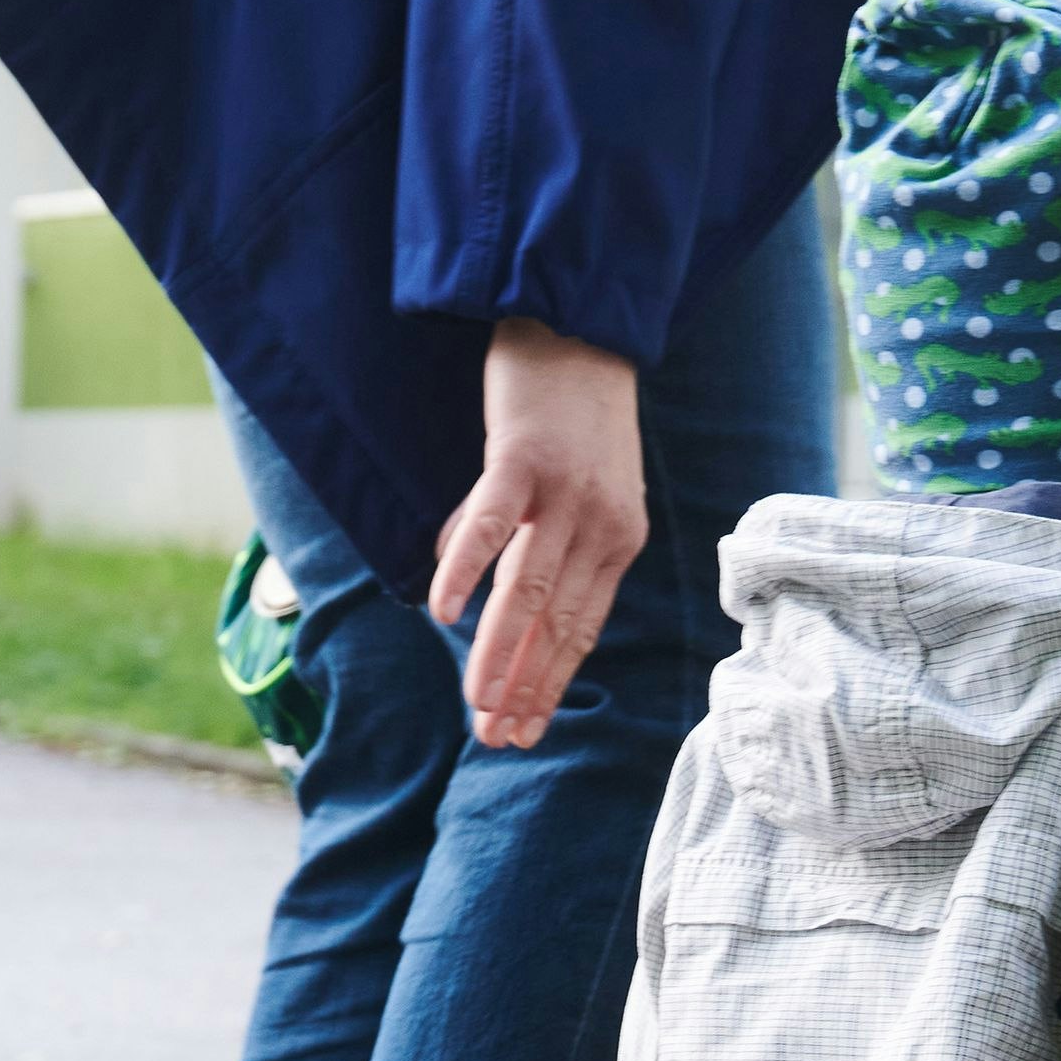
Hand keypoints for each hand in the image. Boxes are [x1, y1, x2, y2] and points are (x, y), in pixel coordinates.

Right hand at [428, 318, 643, 748]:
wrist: (581, 323)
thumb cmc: (573, 409)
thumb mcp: (579, 486)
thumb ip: (537, 542)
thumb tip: (468, 595)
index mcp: (619, 537)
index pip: (583, 629)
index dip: (552, 683)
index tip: (526, 729)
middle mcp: (601, 523)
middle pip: (558, 623)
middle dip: (525, 687)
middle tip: (496, 737)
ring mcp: (565, 492)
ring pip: (529, 590)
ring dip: (499, 652)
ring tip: (476, 701)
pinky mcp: (524, 457)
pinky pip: (492, 525)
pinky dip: (465, 568)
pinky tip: (441, 612)